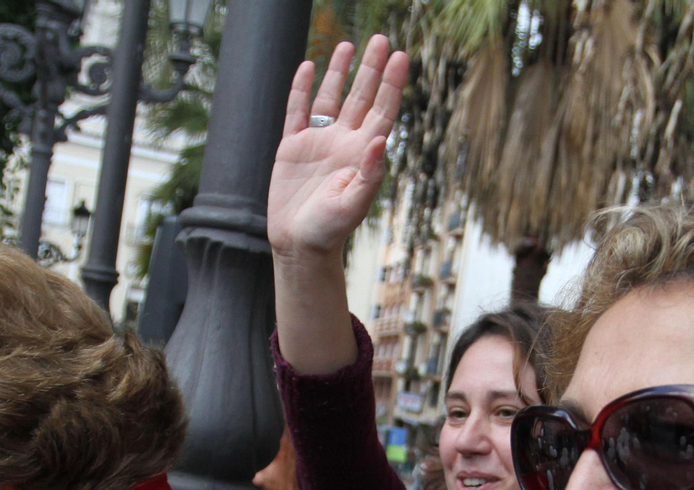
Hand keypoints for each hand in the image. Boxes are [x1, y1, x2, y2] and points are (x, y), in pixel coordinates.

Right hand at [268, 36, 408, 260]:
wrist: (299, 246)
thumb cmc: (330, 231)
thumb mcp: (354, 205)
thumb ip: (369, 174)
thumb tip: (380, 140)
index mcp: (363, 154)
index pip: (382, 111)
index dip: (392, 84)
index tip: (401, 56)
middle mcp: (344, 143)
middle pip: (361, 97)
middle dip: (371, 69)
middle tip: (381, 39)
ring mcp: (318, 142)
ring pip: (331, 98)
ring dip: (340, 72)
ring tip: (348, 45)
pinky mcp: (292, 148)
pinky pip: (297, 111)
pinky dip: (301, 89)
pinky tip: (308, 66)